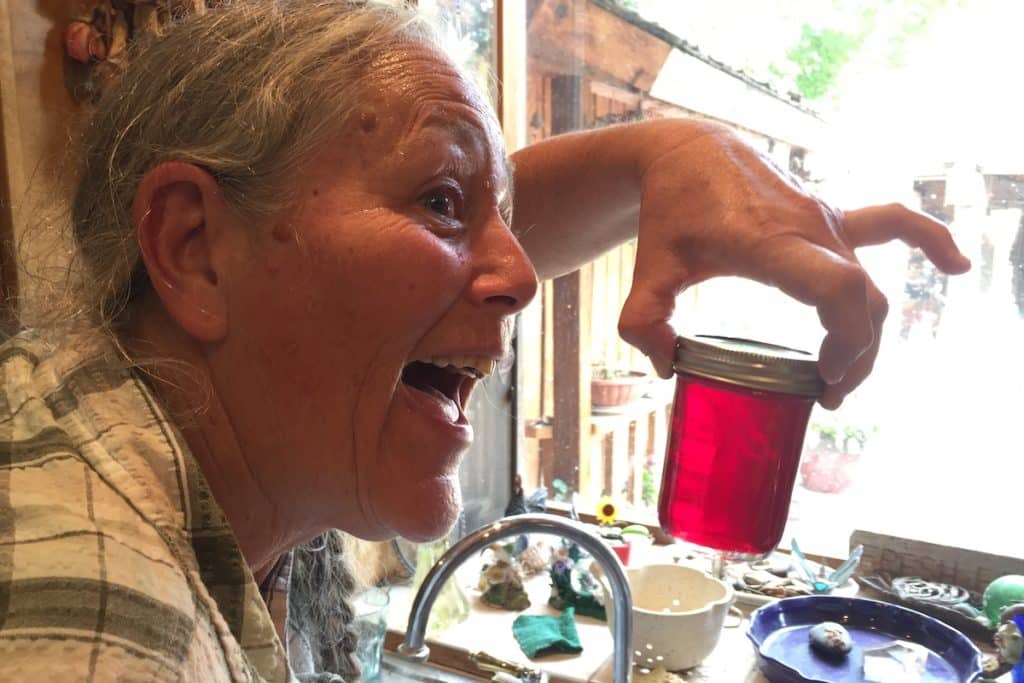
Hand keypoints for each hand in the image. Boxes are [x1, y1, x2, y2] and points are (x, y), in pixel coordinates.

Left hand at [617, 126, 969, 408]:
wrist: (689, 152)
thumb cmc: (670, 212)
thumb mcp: (646, 269)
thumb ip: (642, 322)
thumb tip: (667, 368)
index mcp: (768, 243)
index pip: (837, 288)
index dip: (848, 339)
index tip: (826, 377)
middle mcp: (809, 229)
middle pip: (861, 299)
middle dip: (856, 355)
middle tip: (827, 393)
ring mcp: (826, 220)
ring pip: (873, 281)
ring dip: (870, 330)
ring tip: (847, 371)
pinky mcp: (832, 216)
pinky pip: (892, 225)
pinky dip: (929, 242)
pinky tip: (956, 266)